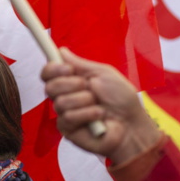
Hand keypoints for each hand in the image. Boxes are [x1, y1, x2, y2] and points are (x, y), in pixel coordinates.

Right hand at [41, 47, 161, 164]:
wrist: (131, 124)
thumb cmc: (121, 99)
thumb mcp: (103, 74)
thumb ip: (80, 64)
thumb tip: (61, 50)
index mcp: (71, 81)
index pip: (48, 73)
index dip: (53, 69)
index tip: (69, 69)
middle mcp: (64, 97)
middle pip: (49, 87)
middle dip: (71, 85)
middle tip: (89, 88)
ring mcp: (64, 114)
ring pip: (60, 102)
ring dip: (84, 101)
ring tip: (99, 106)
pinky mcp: (67, 130)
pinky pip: (68, 117)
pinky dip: (87, 114)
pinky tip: (99, 117)